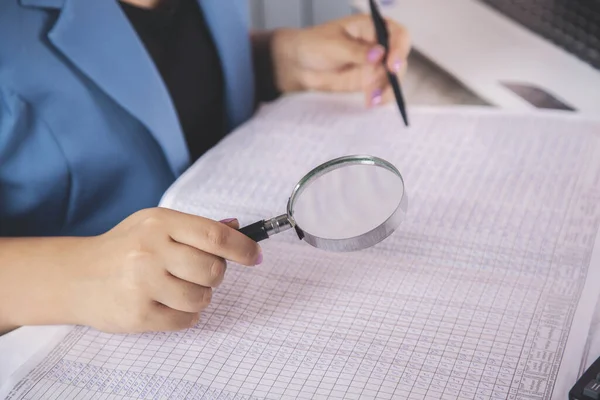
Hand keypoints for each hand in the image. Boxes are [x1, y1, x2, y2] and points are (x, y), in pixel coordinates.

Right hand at [64, 208, 261, 332]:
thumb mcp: (154, 225)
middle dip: (216, 275)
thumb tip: (238, 226)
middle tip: (199, 272)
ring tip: (179, 289)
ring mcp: (143, 284)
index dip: (243, 248)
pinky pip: (186, 320)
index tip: (256, 256)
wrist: (76, 276)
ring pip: (203, 298)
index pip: (215, 235)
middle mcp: (151, 251)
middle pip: (214, 270)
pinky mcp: (138, 314)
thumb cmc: (124, 248)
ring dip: (200, 296)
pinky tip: (167, 304)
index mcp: (159, 223)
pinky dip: (185, 315)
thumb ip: (195, 227)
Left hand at [272, 14, 410, 106]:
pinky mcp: (368, 80)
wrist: (299, 64)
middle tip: (386, 85)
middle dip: (395, 73)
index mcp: (371, 27)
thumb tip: (379, 54)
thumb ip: (355, 51)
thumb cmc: (313, 45)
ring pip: (393, 77)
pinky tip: (371, 103)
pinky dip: (380, 97)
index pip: (396, 34)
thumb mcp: (333, 45)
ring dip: (388, 89)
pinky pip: (382, 89)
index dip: (400, 48)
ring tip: (373, 99)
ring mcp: (374, 64)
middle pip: (399, 58)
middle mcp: (377, 45)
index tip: (392, 64)